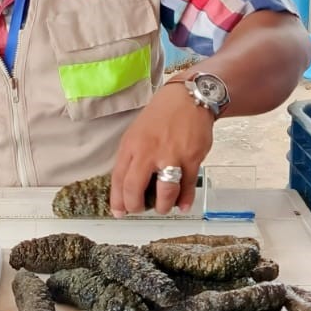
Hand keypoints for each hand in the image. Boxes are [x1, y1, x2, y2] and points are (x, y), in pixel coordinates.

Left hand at [109, 82, 213, 215]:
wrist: (189, 98)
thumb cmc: (162, 115)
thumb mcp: (136, 132)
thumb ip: (132, 156)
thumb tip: (128, 184)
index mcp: (131, 145)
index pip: (118, 178)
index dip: (118, 200)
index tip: (119, 211)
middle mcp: (148, 152)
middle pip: (135, 189)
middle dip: (135, 206)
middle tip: (139, 210)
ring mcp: (171, 156)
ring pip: (164, 193)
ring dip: (162, 206)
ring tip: (162, 207)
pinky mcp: (191, 158)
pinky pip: (187, 186)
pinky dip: (185, 200)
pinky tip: (181, 205)